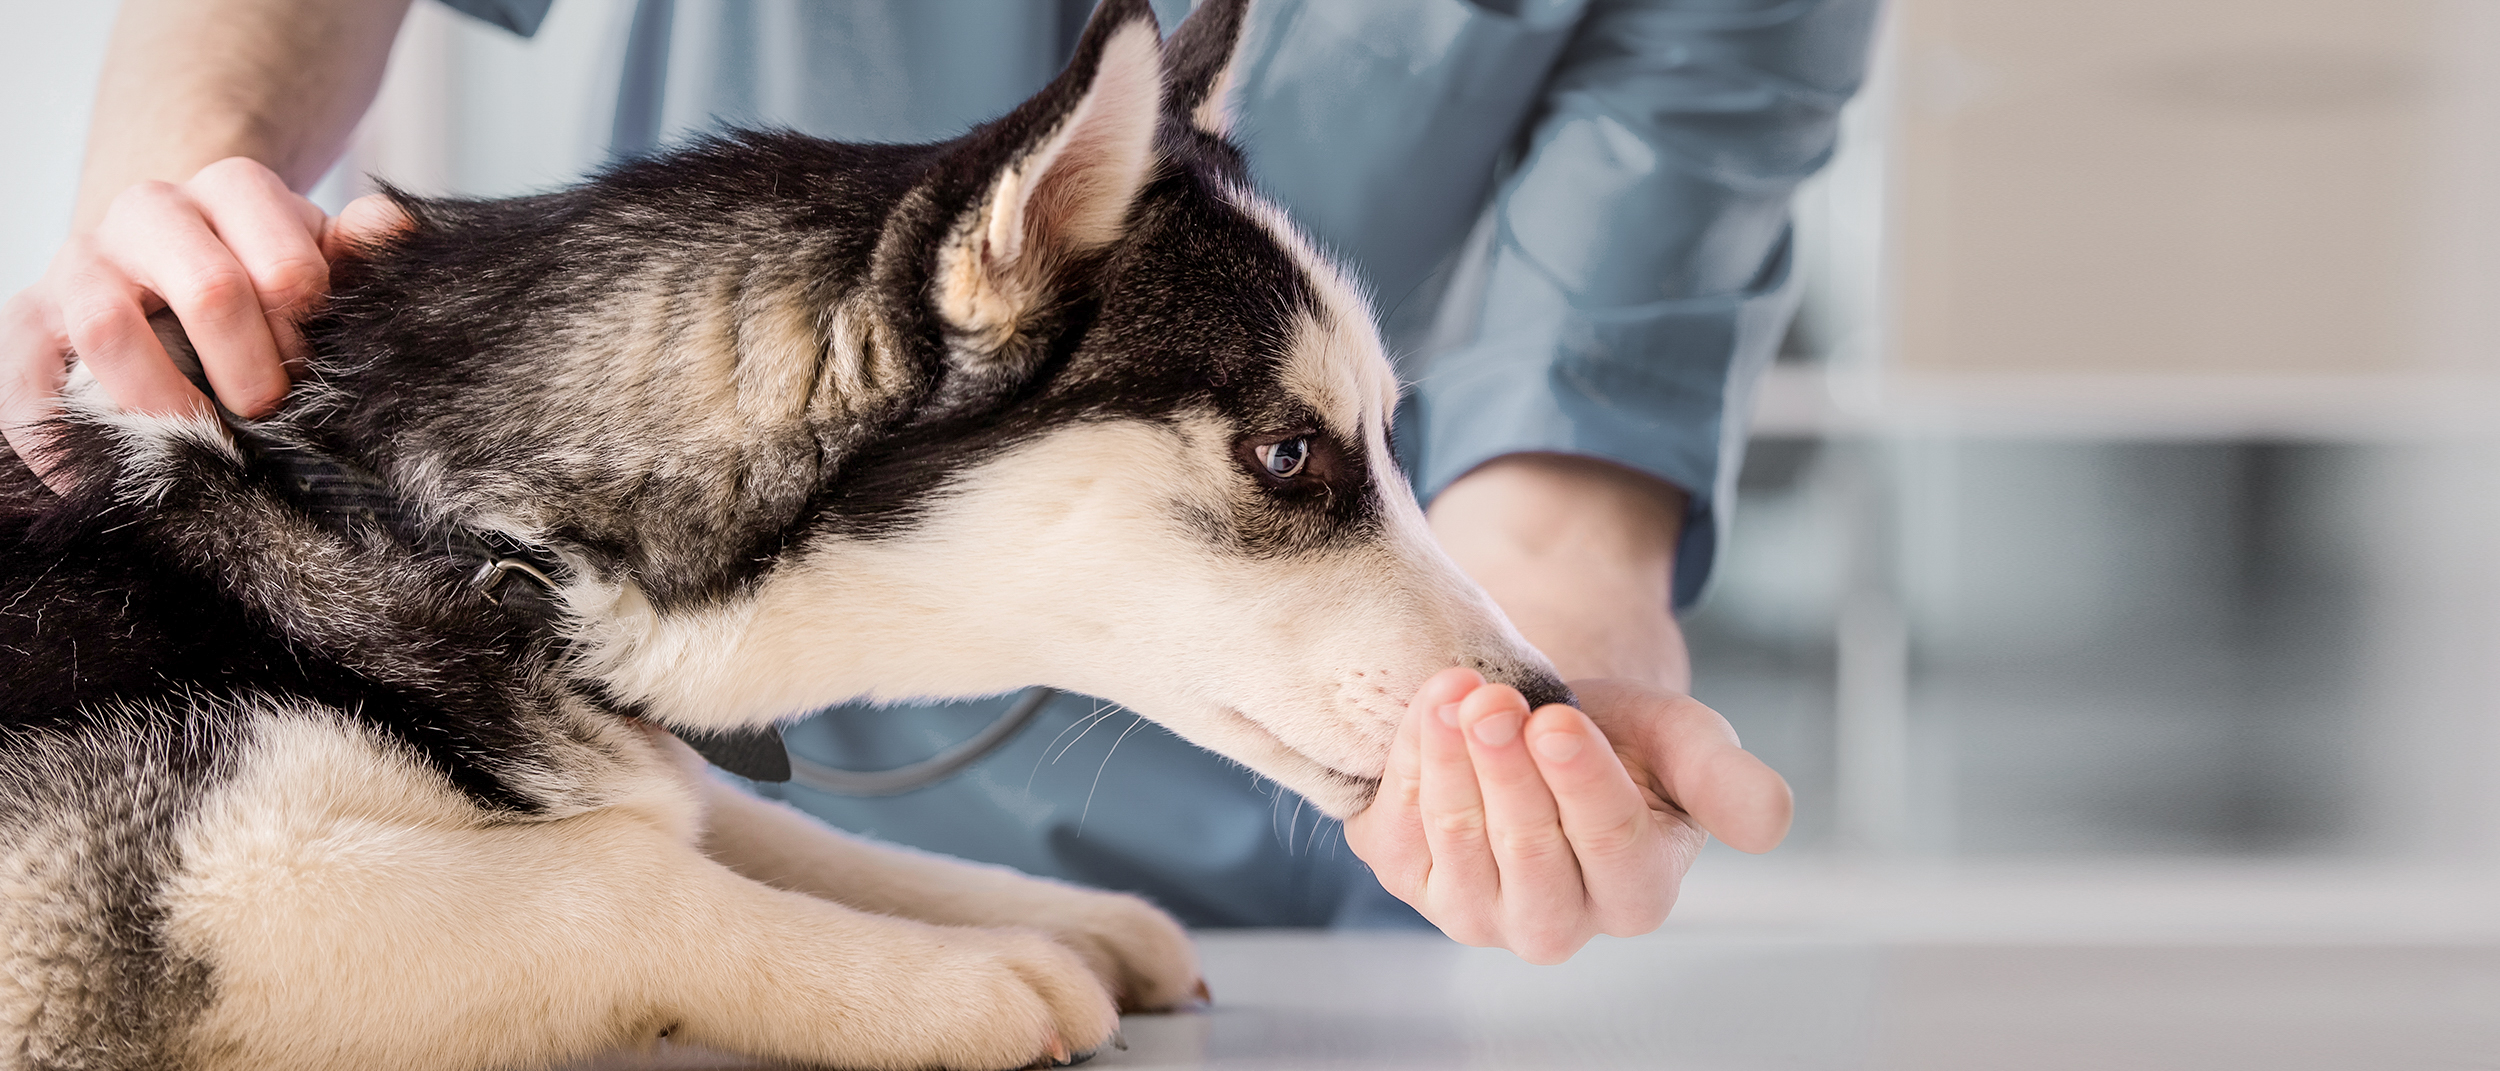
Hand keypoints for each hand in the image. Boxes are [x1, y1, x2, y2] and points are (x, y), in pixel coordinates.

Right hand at [0, 156, 403, 478]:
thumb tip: (389, 227)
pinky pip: (24, 380)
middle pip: (209, 289)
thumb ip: (358, 247)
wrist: (166, 260)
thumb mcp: (319, 254)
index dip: (308, 334)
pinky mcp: (26, 319)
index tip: (312, 368)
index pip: (286, 264)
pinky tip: (106, 477)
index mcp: (232, 190)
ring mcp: (79, 262)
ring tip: (201, 444)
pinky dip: (63, 439)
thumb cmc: (263, 272)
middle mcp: (148, 211)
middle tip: (269, 412)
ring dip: (165, 404)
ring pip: (108, 327)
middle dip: (252, 372)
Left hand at [1345, 667, 1788, 962]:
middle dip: (1508, 771)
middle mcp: (1555, 922)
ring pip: (1459, 844)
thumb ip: (1727, 780)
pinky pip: (1400, 830)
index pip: (1611, 846)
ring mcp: (1476, 910)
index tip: (1559, 722)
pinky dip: (1409, 763)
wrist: (1540, 726)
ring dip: (1451, 764)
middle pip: (1529, 852)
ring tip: (1457, 694)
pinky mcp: (1412, 879)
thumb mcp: (1685, 744)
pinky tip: (1431, 707)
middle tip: (1494, 702)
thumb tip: (1772, 823)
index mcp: (1637, 894)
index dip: (1581, 783)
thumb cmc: (1625, 741)